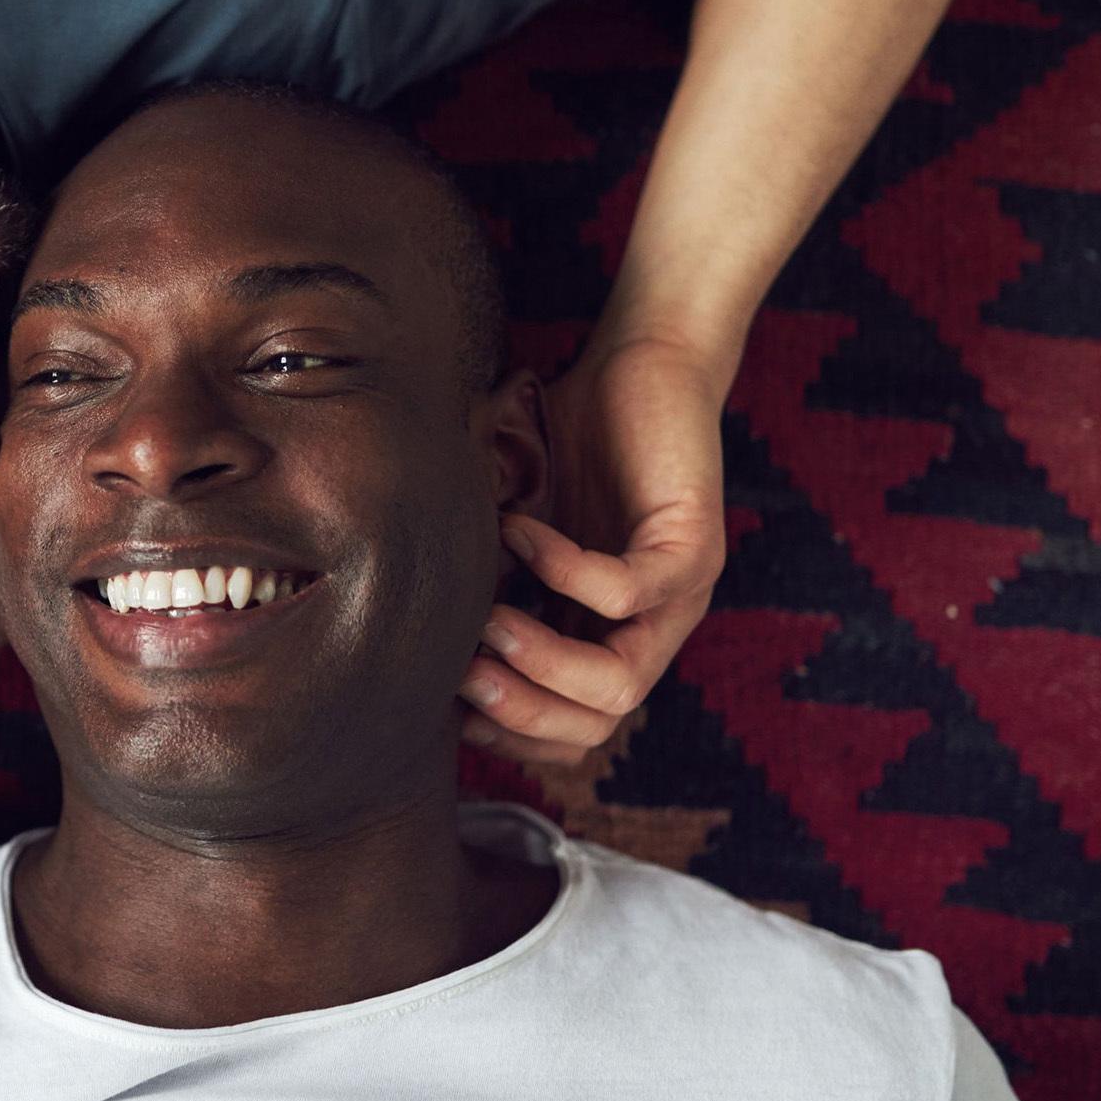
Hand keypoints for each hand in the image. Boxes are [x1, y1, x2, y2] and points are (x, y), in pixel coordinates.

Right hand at [460, 334, 728, 768]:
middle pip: (596, 724)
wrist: (642, 362)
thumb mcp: (509, 530)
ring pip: (621, 683)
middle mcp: (651, 632)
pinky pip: (627, 592)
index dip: (512, 737)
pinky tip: (520, 532)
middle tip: (461, 673)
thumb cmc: (568, 442)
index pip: (573, 732)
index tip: (450, 705)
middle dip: (519, 713)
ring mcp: (680, 597)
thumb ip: (481, 581)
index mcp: (608, 638)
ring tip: (488, 622)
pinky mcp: (692, 548)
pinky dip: (563, 572)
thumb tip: (408, 636)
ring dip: (543, 664)